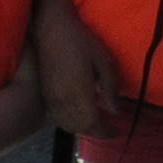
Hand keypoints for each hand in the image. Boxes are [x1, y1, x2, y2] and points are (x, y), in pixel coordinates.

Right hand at [32, 6, 118, 139]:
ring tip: (94, 122)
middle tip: (108, 128)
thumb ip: (109, 88)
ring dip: (82, 129)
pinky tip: (78, 114)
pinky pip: (57, 117)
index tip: (116, 132)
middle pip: (80, 128)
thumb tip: (115, 111)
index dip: (105, 132)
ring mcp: (51, 98)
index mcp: (79, 92)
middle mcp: (63, 100)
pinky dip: (70, 122)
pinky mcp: (45, 94)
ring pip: (67, 125)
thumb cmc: (81, 41)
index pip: (93, 123)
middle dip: (95, 132)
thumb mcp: (103, 61)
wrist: (51, 29)